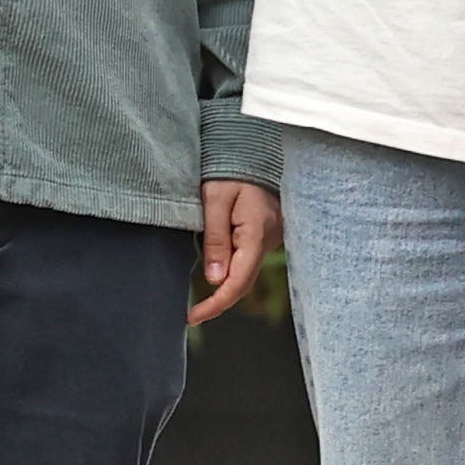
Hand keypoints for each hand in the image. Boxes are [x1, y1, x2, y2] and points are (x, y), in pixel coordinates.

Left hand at [194, 178, 276, 324]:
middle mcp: (270, 239)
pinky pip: (250, 258)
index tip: (194, 316)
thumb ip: (215, 240)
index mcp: (256, 232)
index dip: (216, 303)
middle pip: (245, 281)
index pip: (239, 281)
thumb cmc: (230, 167)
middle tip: (192, 314)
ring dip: (225, 284)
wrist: (251, 147)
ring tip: (200, 296)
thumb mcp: (214, 199)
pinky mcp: (267, 232)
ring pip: (248, 271)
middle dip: (219, 299)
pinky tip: (217, 271)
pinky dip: (233, 270)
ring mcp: (272, 236)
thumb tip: (215, 280)